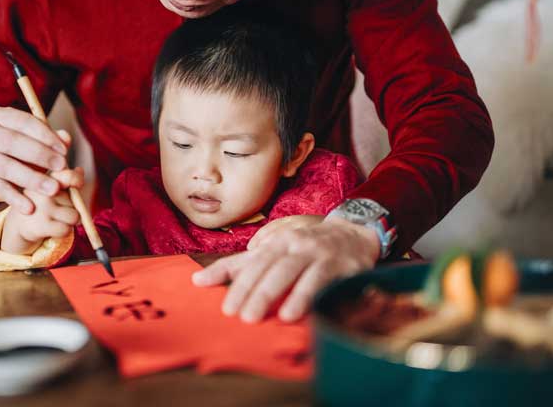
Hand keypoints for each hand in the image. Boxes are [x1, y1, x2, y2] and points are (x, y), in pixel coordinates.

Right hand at [0, 107, 69, 213]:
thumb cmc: (20, 149)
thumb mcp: (35, 139)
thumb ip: (51, 138)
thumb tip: (65, 139)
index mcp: (1, 116)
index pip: (24, 122)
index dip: (45, 135)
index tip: (64, 150)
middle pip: (11, 142)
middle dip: (39, 154)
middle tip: (61, 166)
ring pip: (5, 167)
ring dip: (31, 179)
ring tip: (53, 189)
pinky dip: (15, 199)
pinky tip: (30, 207)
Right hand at [0, 166, 84, 253]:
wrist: (20, 223)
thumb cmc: (43, 201)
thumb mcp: (53, 186)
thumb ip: (69, 178)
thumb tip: (80, 170)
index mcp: (46, 176)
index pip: (68, 175)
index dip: (76, 179)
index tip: (77, 184)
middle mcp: (42, 189)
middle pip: (76, 199)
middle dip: (73, 207)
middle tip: (59, 208)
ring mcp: (41, 207)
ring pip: (74, 216)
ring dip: (69, 221)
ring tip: (55, 218)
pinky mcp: (40, 225)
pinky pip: (66, 229)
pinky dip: (63, 231)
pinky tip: (51, 228)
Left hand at [192, 215, 379, 322]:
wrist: (354, 234)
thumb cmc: (305, 246)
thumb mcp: (272, 250)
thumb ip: (238, 266)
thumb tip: (198, 279)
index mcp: (275, 241)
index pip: (250, 263)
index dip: (235, 283)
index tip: (225, 306)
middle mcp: (294, 244)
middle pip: (267, 267)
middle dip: (251, 291)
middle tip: (237, 316)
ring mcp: (316, 253)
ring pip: (290, 272)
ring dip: (273, 295)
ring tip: (257, 317)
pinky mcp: (338, 265)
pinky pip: (319, 281)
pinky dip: (304, 297)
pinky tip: (292, 314)